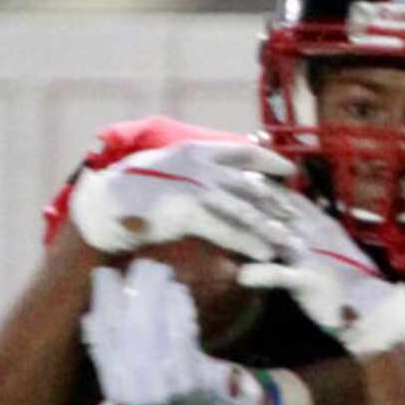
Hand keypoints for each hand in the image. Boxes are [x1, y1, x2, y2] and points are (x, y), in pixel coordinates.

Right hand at [68, 140, 299, 260]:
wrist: (106, 202)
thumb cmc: (134, 190)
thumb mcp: (168, 170)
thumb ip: (194, 170)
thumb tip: (214, 177)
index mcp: (197, 151)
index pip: (243, 152)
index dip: (269, 160)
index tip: (288, 170)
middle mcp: (201, 165)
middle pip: (250, 185)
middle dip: (277, 203)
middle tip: (297, 217)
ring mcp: (196, 188)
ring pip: (245, 210)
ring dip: (269, 227)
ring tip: (289, 242)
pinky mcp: (189, 212)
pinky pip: (227, 230)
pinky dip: (248, 243)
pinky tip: (264, 254)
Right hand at [81, 258, 275, 404]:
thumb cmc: (162, 377)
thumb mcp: (131, 366)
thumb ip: (112, 339)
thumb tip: (95, 299)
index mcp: (114, 388)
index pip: (102, 336)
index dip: (102, 301)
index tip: (105, 273)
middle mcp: (135, 392)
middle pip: (129, 329)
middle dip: (134, 290)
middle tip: (141, 265)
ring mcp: (164, 389)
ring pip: (153, 328)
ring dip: (156, 293)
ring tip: (159, 272)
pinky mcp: (190, 380)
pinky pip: (180, 334)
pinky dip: (177, 308)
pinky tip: (177, 291)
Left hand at [235, 193, 404, 356]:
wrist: (370, 307)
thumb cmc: (345, 281)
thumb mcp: (323, 251)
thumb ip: (303, 238)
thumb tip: (284, 227)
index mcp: (316, 225)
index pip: (285, 198)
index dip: (262, 184)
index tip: (236, 171)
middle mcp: (312, 233)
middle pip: (274, 209)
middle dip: (247, 194)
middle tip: (218, 179)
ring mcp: (311, 254)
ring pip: (275, 234)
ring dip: (250, 223)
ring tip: (225, 213)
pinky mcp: (309, 280)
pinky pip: (283, 276)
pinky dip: (263, 275)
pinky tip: (242, 276)